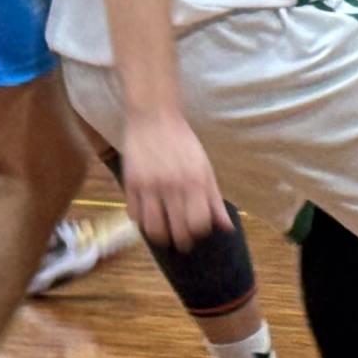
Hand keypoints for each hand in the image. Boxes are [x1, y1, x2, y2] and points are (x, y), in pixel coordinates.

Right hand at [117, 114, 227, 250]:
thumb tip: (227, 229)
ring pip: (153, 229)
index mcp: (194, 181)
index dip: (198, 233)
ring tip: (163, 234)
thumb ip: (215, 200)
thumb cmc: (183, 142)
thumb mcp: (205, 169)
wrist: (154, 116)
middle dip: (181, 241)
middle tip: (181, 241)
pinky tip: (148, 216)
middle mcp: (172, 186)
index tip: (196, 232)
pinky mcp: (130, 183)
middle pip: (176, 230)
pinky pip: (134, 215)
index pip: (198, 223)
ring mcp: (149, 186)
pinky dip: (141, 221)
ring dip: (160, 236)